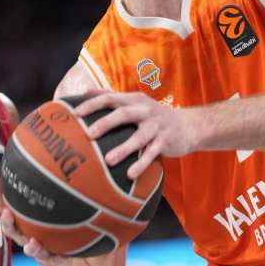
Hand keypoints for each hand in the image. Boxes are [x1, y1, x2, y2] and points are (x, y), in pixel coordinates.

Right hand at [0, 177, 74, 265]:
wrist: (61, 254)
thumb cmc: (49, 225)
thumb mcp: (46, 204)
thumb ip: (44, 187)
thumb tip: (44, 156)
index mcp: (19, 220)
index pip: (4, 206)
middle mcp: (24, 234)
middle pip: (10, 230)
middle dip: (7, 222)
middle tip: (7, 213)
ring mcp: (36, 247)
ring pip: (29, 248)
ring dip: (30, 246)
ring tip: (32, 242)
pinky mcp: (50, 259)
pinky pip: (52, 260)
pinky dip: (55, 258)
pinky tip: (62, 256)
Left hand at [74, 91, 196, 178]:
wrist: (188, 125)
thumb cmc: (153, 116)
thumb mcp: (135, 102)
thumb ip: (112, 96)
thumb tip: (85, 91)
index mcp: (134, 100)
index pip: (110, 98)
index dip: (93, 104)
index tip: (75, 113)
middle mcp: (145, 110)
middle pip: (123, 114)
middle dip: (105, 123)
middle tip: (89, 134)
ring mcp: (157, 125)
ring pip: (139, 137)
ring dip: (124, 148)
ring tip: (108, 160)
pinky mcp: (166, 141)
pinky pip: (152, 153)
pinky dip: (141, 164)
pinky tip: (130, 174)